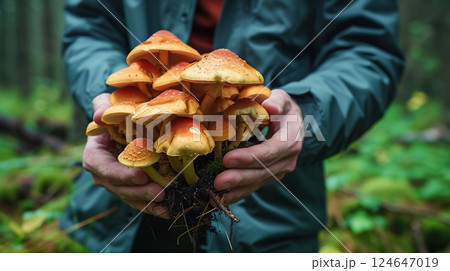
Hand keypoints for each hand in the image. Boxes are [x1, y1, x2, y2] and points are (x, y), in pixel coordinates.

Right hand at [82, 94, 168, 217]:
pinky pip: (139, 200)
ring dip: (147, 203)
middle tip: (160, 192)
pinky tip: (167, 211)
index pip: (105, 169)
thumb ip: (102, 107)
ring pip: (130, 197)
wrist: (119, 123)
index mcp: (94, 156)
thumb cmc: (112, 112)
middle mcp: (103, 174)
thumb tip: (98, 116)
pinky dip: (152, 207)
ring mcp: (116, 183)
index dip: (122, 174)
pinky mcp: (130, 188)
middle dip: (139, 192)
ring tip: (166, 204)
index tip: (141, 175)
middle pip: (119, 187)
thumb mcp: (104, 104)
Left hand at [214, 89, 303, 203]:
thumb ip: (277, 101)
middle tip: (217, 182)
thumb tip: (269, 106)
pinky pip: (254, 186)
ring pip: (257, 182)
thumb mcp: (282, 99)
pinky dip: (238, 193)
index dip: (250, 157)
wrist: (293, 123)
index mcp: (290, 140)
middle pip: (262, 172)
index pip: (270, 151)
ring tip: (215, 192)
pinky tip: (222, 198)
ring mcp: (278, 170)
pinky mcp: (269, 176)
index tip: (228, 159)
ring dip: (236, 189)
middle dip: (239, 178)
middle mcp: (287, 160)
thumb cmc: (283, 109)